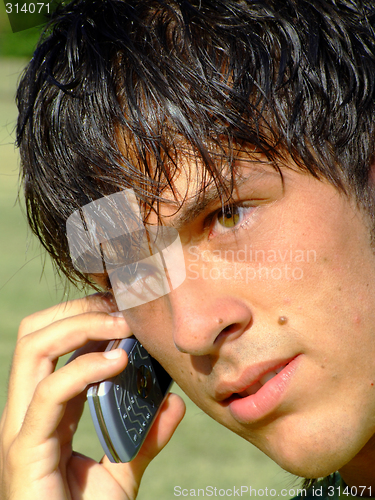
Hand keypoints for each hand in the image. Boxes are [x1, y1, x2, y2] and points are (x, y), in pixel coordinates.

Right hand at [0, 293, 184, 499]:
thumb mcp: (122, 471)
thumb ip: (145, 436)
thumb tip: (173, 402)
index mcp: (45, 410)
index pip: (52, 342)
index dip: (85, 316)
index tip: (124, 308)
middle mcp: (25, 411)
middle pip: (34, 333)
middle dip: (78, 310)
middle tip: (122, 307)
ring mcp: (19, 428)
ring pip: (33, 350)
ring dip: (81, 326)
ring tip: (123, 325)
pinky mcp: (24, 451)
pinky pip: (49, 394)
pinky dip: (83, 369)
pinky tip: (118, 363)